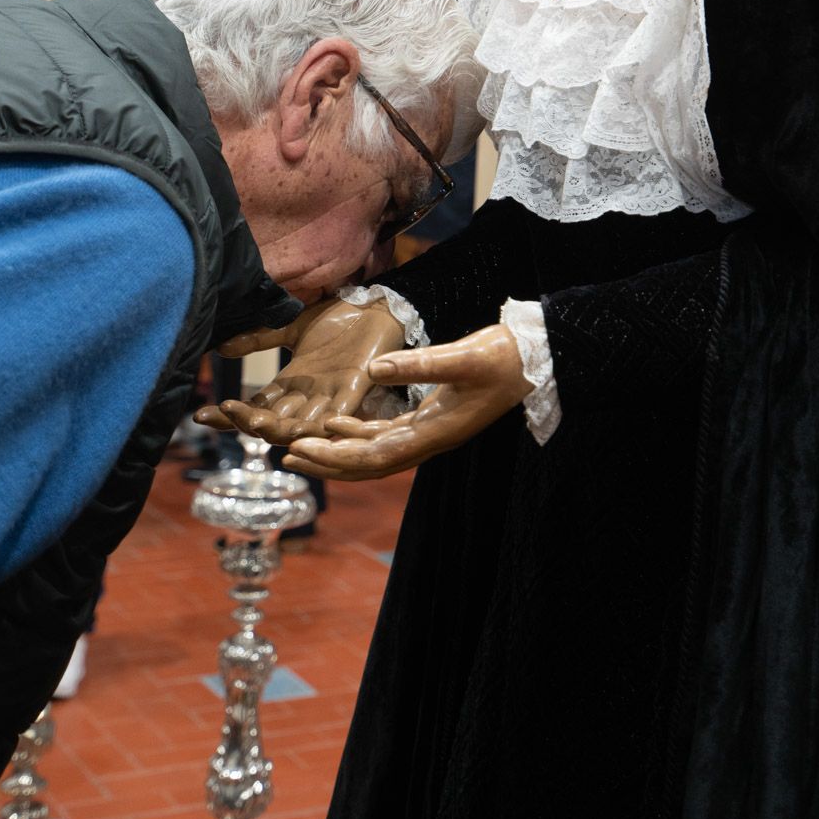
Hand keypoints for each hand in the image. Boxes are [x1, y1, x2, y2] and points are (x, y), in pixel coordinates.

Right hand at [196, 294, 405, 442]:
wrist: (374, 304)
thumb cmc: (337, 318)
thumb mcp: (290, 326)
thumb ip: (258, 338)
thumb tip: (220, 346)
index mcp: (291, 383)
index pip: (255, 406)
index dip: (230, 414)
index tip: (200, 415)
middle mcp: (309, 396)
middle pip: (272, 422)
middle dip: (247, 421)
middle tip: (226, 411)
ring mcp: (332, 395)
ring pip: (299, 425)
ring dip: (277, 428)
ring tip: (254, 421)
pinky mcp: (356, 387)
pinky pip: (339, 414)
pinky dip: (322, 424)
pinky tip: (304, 431)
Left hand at [281, 324, 528, 481]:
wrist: (532, 358)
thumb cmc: (503, 357)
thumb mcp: (463, 356)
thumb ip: (420, 364)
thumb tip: (374, 370)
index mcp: (435, 433)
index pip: (375, 456)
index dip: (335, 458)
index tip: (299, 452)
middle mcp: (429, 440)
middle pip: (369, 463)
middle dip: (327, 462)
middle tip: (286, 457)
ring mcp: (429, 431)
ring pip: (374, 451)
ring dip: (337, 450)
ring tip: (300, 446)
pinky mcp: (430, 418)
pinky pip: (386, 433)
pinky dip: (358, 432)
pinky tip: (336, 423)